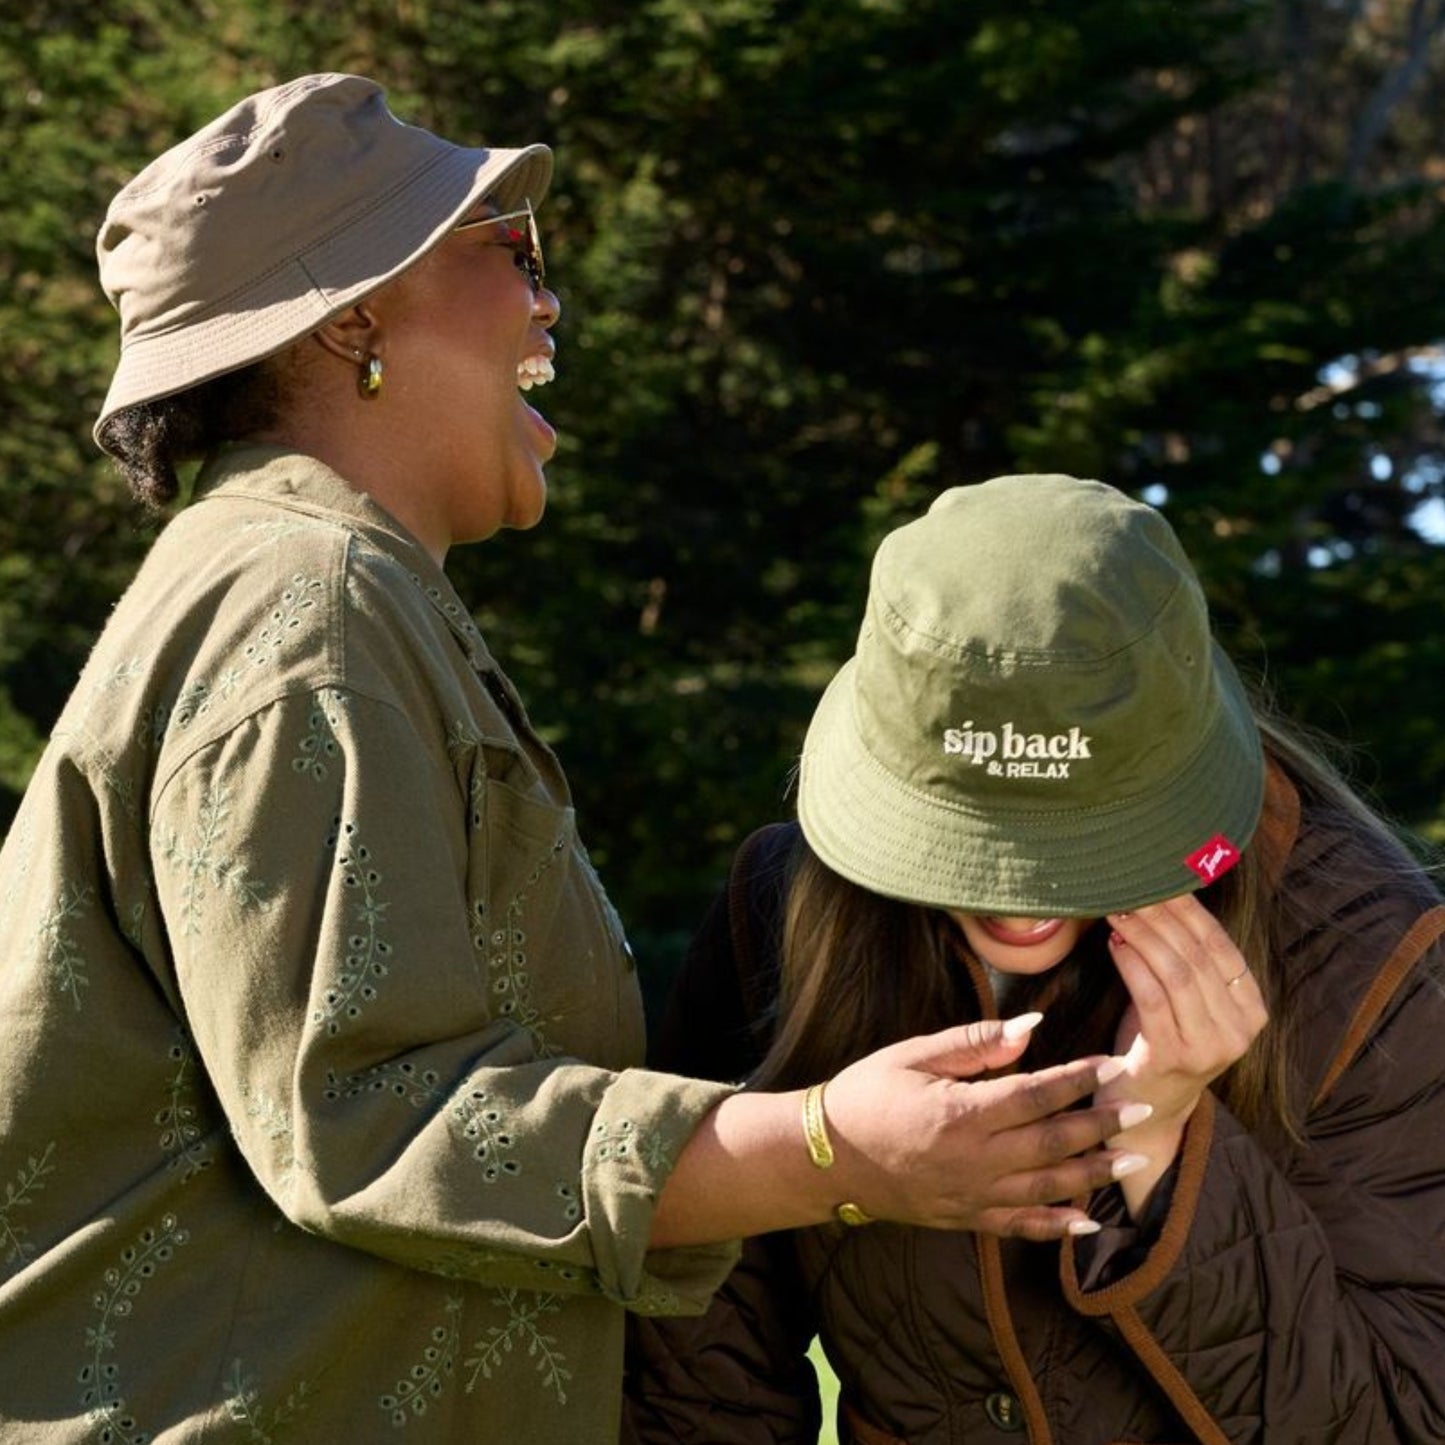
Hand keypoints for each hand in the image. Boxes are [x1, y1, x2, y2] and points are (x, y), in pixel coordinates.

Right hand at [820, 1015, 1153, 1239]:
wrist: (827, 1157)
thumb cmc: (868, 1094)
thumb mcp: (915, 1054)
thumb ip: (975, 1041)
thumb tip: (1032, 1026)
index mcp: (963, 1113)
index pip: (1037, 1093)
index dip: (1080, 1079)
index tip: (1113, 1063)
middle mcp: (975, 1159)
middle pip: (1054, 1141)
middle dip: (1103, 1124)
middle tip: (1143, 1107)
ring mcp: (973, 1194)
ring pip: (1048, 1186)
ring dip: (1094, 1173)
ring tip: (1134, 1158)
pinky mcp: (966, 1217)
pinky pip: (1021, 1225)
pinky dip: (1057, 1225)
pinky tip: (1088, 1220)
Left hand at [1098, 894, 1267, 1213]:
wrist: (1147, 1110)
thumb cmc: (1160, 1042)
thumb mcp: (1185, 1000)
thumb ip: (1186, 959)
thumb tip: (1161, 893)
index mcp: (1252, 1009)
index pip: (1221, 945)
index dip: (1190, 909)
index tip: (1160, 879)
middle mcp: (1241, 1029)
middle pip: (1198, 955)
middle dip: (1162, 916)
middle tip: (1130, 888)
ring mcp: (1211, 1046)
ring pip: (1177, 973)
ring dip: (1143, 934)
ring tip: (1118, 910)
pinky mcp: (1175, 1057)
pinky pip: (1153, 998)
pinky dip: (1132, 965)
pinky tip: (1115, 943)